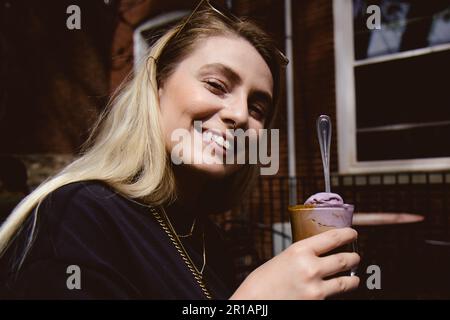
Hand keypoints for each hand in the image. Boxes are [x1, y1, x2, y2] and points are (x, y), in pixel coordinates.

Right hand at [230, 228, 359, 299]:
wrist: (254, 302)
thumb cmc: (263, 281)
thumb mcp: (283, 259)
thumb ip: (303, 255)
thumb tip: (320, 254)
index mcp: (300, 251)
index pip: (333, 237)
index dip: (347, 234)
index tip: (352, 233)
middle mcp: (310, 268)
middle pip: (344, 259)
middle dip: (354, 258)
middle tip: (355, 257)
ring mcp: (315, 288)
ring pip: (346, 281)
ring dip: (353, 279)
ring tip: (354, 278)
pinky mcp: (317, 303)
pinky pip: (335, 296)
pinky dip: (338, 293)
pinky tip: (337, 290)